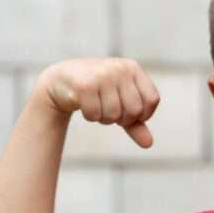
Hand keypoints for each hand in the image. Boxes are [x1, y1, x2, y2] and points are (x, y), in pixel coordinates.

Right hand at [36, 57, 160, 147]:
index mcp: (133, 68)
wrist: (62, 78)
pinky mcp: (84, 85)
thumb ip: (136, 122)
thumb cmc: (98, 91)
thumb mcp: (120, 103)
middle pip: (134, 110)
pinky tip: (86, 106)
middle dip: (122, 119)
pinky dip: (91, 116)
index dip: (143, 114)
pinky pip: (95, 114)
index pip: (152, 100)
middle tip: (110, 111)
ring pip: (114, 114)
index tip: (129, 114)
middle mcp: (119, 68)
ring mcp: (102, 75)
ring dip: (105, 119)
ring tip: (98, 107)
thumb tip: (149, 144)